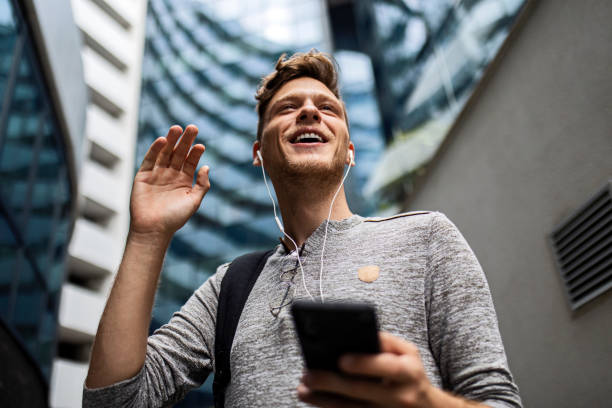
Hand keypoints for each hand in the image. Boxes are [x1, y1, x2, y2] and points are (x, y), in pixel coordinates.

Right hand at [129, 125, 209, 238]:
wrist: (154, 229)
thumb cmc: (175, 218)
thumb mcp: (194, 201)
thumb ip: (202, 185)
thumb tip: (207, 166)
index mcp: (184, 180)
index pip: (190, 161)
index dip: (195, 153)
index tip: (201, 145)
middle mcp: (171, 175)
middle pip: (179, 153)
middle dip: (185, 141)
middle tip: (193, 127)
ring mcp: (157, 174)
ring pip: (165, 153)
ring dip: (171, 141)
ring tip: (177, 128)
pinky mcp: (143, 175)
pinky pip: (150, 160)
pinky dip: (155, 150)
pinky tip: (163, 140)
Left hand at [297, 332, 483, 407]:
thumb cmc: (412, 374)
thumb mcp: (408, 353)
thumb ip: (385, 341)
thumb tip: (359, 332)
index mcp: (408, 372)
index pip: (385, 368)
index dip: (363, 364)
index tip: (341, 359)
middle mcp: (399, 396)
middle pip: (361, 391)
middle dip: (331, 383)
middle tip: (307, 374)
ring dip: (323, 400)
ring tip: (303, 389)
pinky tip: (315, 401)